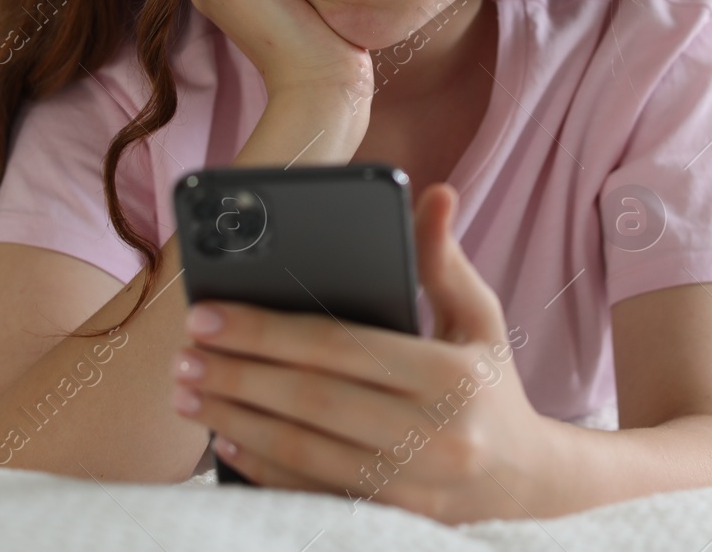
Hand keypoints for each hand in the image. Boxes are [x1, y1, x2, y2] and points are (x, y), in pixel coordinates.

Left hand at [168, 183, 556, 522]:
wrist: (528, 485)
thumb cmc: (491, 386)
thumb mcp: (480, 319)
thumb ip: (445, 261)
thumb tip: (434, 194)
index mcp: (451, 376)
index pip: (340, 346)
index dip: (266, 330)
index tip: (208, 314)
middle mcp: (434, 436)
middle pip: (311, 400)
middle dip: (237, 374)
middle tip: (184, 354)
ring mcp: (411, 488)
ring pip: (302, 451)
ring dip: (235, 418)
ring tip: (188, 391)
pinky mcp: (390, 521)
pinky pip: (311, 492)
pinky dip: (260, 465)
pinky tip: (224, 437)